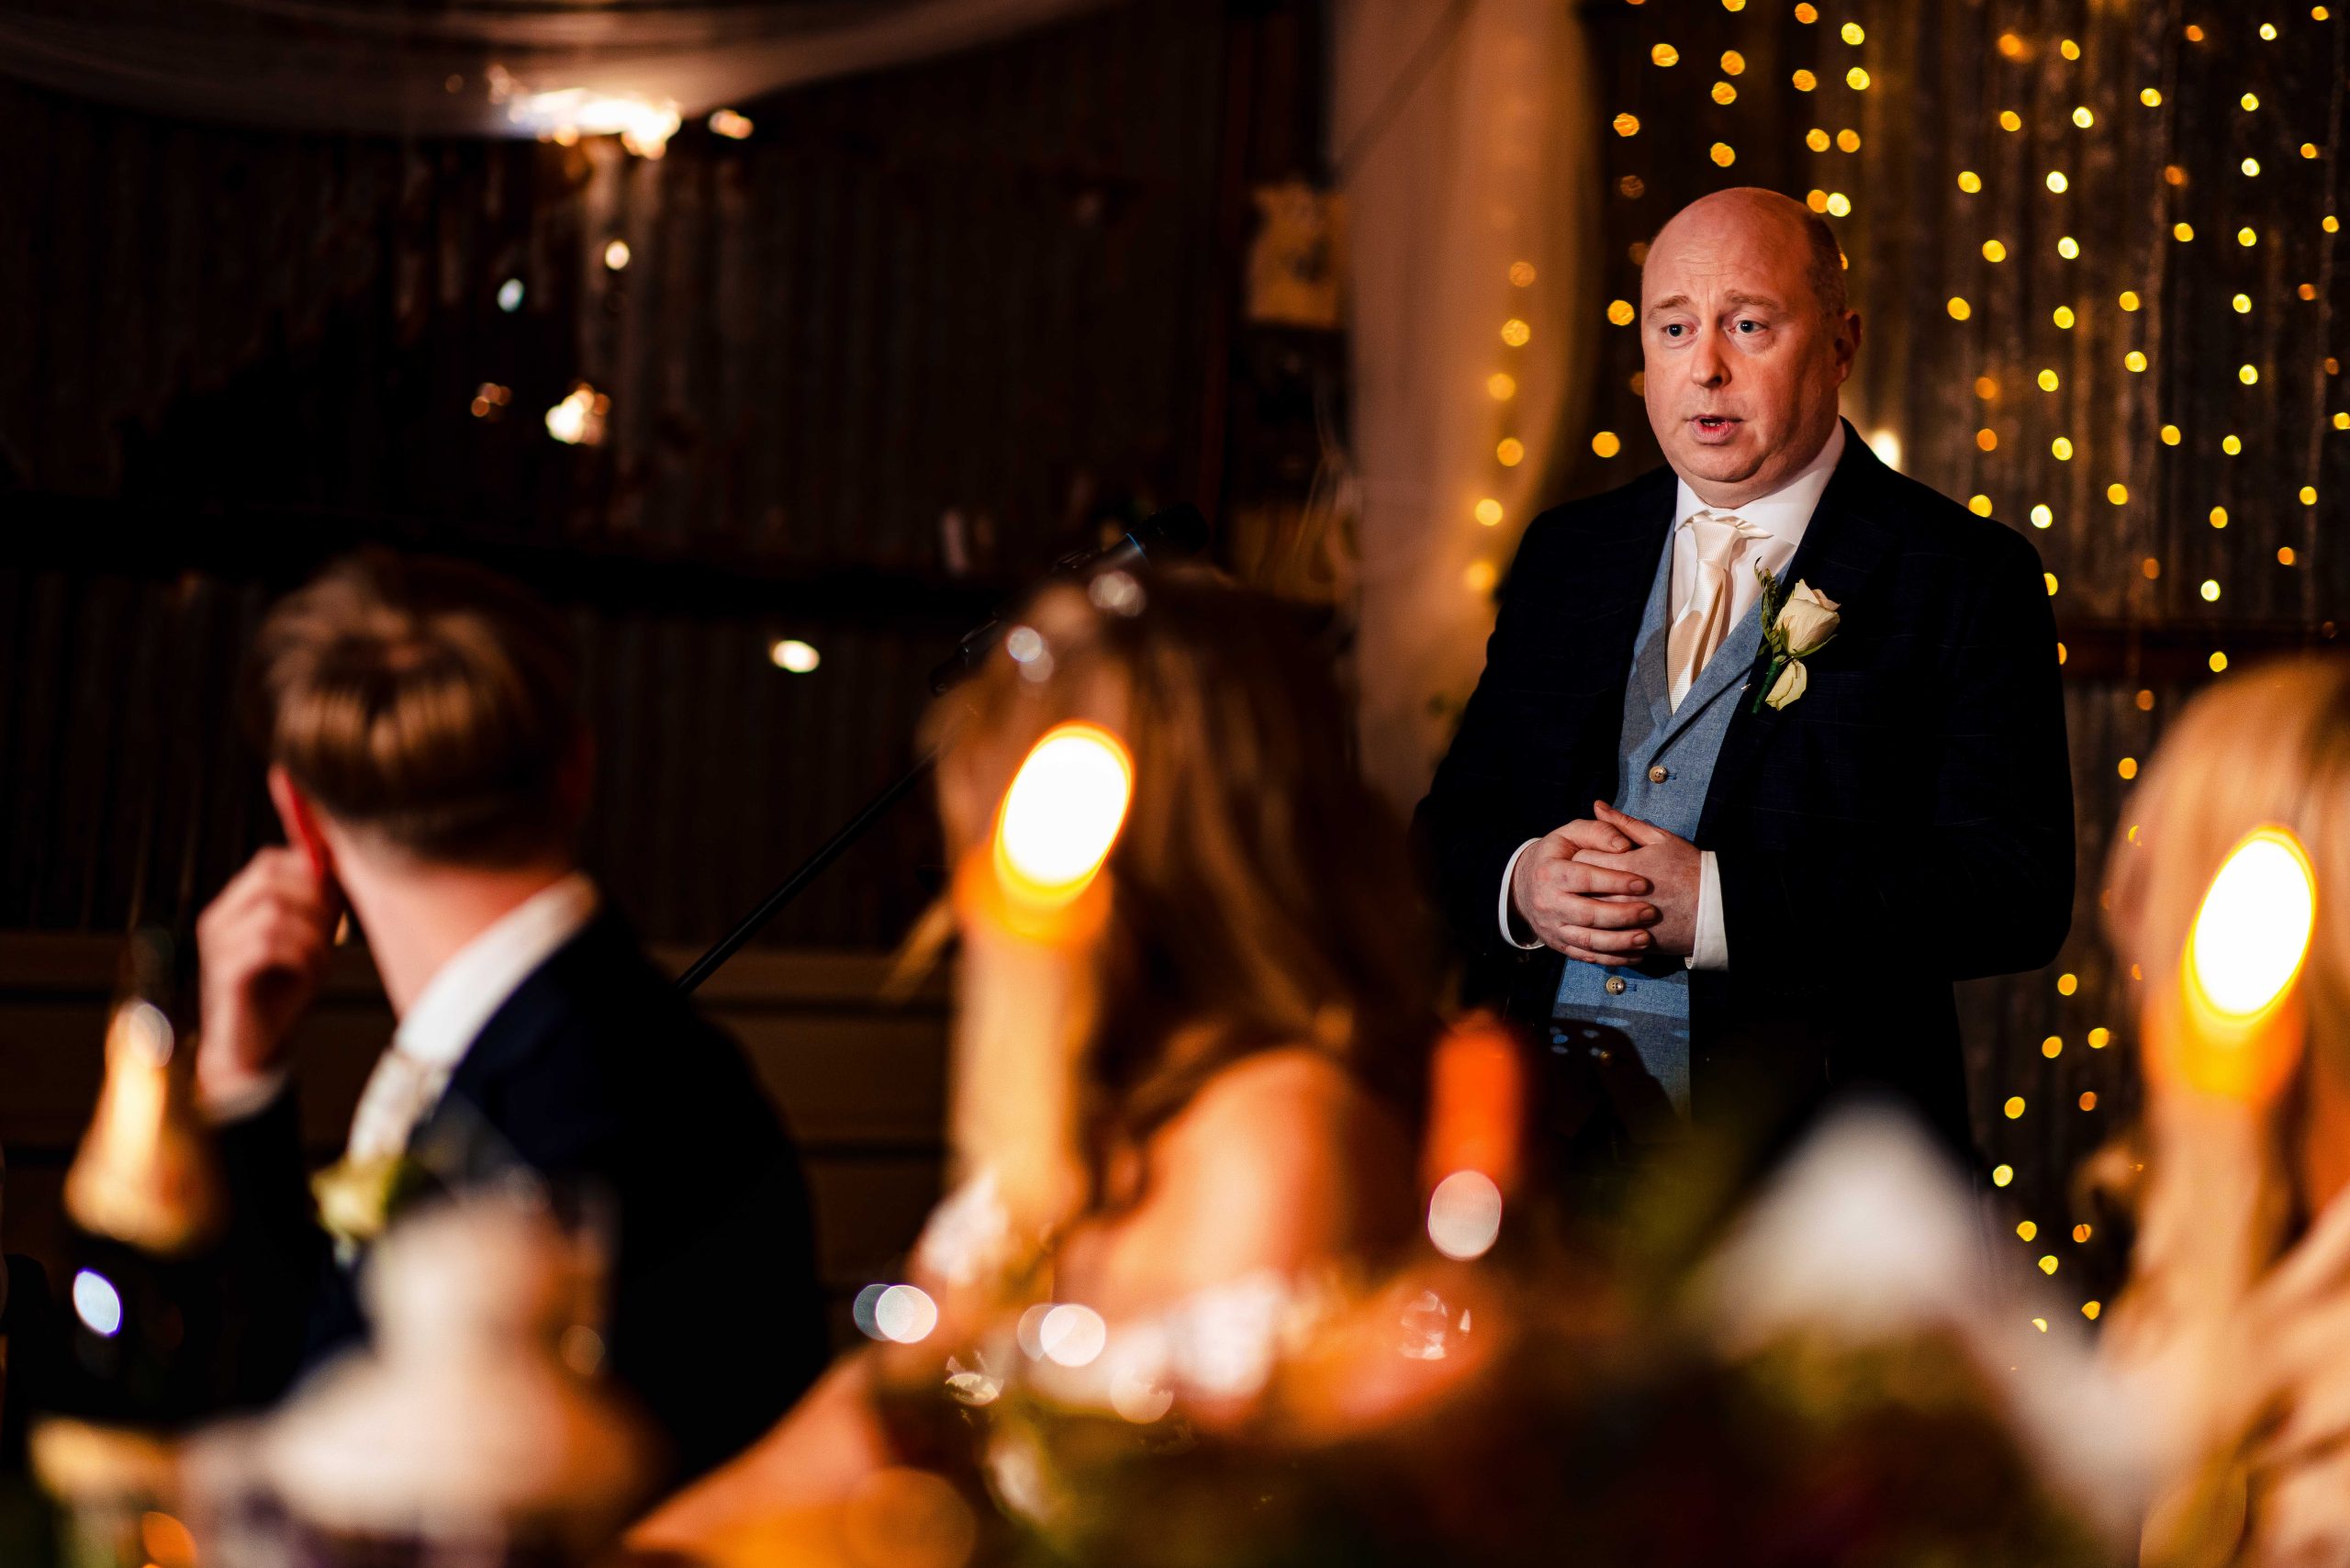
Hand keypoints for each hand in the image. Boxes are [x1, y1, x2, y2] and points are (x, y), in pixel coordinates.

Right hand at [195, 847, 334, 1102]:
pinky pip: (266, 946)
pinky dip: (300, 955)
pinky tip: (309, 972)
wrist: (255, 1048)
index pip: (269, 861)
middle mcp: (219, 920)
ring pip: (272, 912)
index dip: (311, 871)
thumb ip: (320, 905)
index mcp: (235, 906)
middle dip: (314, 899)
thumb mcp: (309, 940)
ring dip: (311, 933)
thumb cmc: (283, 991)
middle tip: (332, 930)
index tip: (337, 899)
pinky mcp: (225, 975)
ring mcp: (217, 947)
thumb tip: (341, 867)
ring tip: (320, 958)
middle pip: (268, 877)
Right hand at [1508, 815, 1659, 965]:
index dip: (1615, 882)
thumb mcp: (1571, 834)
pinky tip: (1636, 955)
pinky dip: (1612, 958)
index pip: (1584, 878)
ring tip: (1646, 938)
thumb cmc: (1559, 854)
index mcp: (1550, 872)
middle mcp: (1547, 902)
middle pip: (1587, 914)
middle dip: (1622, 915)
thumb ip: (1599, 833)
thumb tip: (1625, 847)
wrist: (1524, 885)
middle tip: (1651, 912)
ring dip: (1619, 942)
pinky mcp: (1558, 944)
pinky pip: (1586, 956)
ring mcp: (1552, 927)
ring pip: (1587, 940)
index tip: (1644, 884)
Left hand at [1568, 802, 1699, 957]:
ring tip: (1593, 899)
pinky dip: (1599, 929)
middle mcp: (1620, 895)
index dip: (1578, 856)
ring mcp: (1625, 920)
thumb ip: (1624, 823)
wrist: (1716, 907)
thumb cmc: (1689, 868)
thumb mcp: (1659, 839)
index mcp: (1624, 866)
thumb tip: (1597, 805)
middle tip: (1583, 879)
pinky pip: (1603, 938)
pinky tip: (1603, 921)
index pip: (1580, 859)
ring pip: (1588, 915)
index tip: (1585, 856)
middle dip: (1577, 882)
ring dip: (1586, 906)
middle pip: (1579, 888)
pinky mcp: (1632, 939)